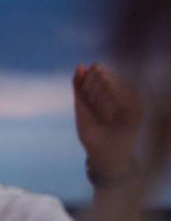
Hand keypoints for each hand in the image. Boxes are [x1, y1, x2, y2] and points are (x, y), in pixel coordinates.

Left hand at [74, 63, 142, 178]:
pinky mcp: (139, 110)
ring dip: (102, 100)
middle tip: (94, 107)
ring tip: (103, 115)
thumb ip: (80, 87)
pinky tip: (110, 117)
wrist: (102, 155)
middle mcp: (123, 91)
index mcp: (110, 88)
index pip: (99, 70)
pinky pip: (125, 98)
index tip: (84, 96)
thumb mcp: (82, 107)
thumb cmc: (91, 132)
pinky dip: (112, 107)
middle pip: (105, 76)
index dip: (87, 82)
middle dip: (94, 91)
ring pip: (113, 86)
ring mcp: (132, 100)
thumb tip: (80, 66)